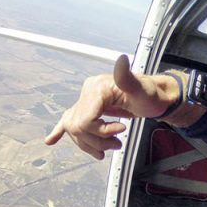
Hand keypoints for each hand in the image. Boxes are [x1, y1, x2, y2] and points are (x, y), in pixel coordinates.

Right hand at [44, 55, 180, 158]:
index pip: (86, 119)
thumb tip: (122, 60)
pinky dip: (60, 131)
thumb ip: (127, 77)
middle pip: (80, 128)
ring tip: (113, 145)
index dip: (102, 130)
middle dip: (99, 140)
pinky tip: (51, 140)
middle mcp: (87, 93)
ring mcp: (86, 101)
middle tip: (118, 143)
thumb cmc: (150, 95)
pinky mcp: (89, 109)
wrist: (154, 98)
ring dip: (92, 144)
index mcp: (96, 88)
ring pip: (77, 130)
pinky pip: (69, 121)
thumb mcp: (142, 89)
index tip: (122, 129)